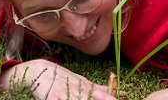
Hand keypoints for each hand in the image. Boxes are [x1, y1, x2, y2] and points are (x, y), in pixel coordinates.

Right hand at [0, 59, 115, 99]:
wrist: (40, 70)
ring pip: (80, 99)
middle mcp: (78, 88)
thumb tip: (111, 91)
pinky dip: (70, 98)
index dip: (113, 95)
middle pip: (94, 96)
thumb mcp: (80, 81)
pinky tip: (72, 98)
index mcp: (85, 85)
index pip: (102, 91)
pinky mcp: (54, 97)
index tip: (127, 95)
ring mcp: (66, 92)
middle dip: (106, 98)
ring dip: (88, 98)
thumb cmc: (62, 77)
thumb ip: (94, 88)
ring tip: (107, 99)